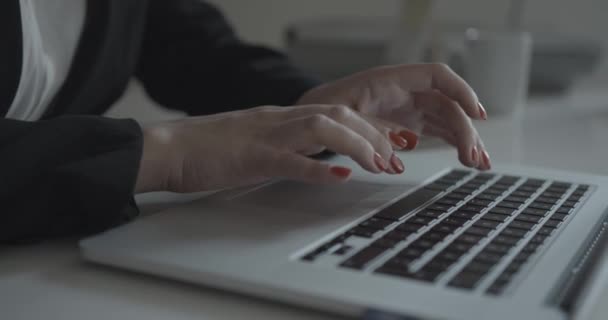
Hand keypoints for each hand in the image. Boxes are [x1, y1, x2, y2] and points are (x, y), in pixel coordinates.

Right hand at [135, 104, 412, 192]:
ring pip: (322, 128)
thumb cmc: (207, 149)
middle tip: (397, 157)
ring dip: (357, 145)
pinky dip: (318, 168)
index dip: (372, 126)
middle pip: (340, 114)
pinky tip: (340, 177)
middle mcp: (280, 120)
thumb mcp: (257, 142)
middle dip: (375, 134)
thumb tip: (313, 156)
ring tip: (379, 164)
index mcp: (282, 118)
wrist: (168, 148)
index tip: (396, 141)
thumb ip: (285, 145)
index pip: (338, 113)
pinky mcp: (251, 157)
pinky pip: (290, 160)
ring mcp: (267, 136)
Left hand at [297, 63, 490, 169]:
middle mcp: (404, 91)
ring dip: (466, 140)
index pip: (436, 76)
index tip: (476, 114)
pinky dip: (453, 144)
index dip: (461, 91)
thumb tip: (393, 160)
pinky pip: (438, 130)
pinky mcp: (408, 124)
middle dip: (465, 130)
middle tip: (474, 158)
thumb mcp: (341, 119)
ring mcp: (408, 108)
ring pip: (447, 119)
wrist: (312, 115)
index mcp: (389, 80)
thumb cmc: (323, 109)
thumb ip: (367, 134)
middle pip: (447, 104)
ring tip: (480, 163)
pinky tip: (467, 159)